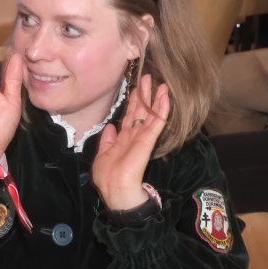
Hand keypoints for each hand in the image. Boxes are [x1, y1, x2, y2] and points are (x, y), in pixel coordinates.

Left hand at [92, 74, 169, 209]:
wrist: (116, 192)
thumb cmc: (108, 178)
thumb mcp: (102, 156)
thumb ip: (107, 141)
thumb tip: (110, 127)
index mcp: (123, 140)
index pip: (129, 118)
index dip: (133, 103)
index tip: (136, 89)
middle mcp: (134, 137)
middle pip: (140, 112)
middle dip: (144, 95)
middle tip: (148, 77)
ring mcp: (141, 138)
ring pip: (150, 114)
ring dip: (156, 98)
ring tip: (161, 83)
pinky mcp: (147, 142)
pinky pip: (155, 123)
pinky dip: (161, 109)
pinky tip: (165, 97)